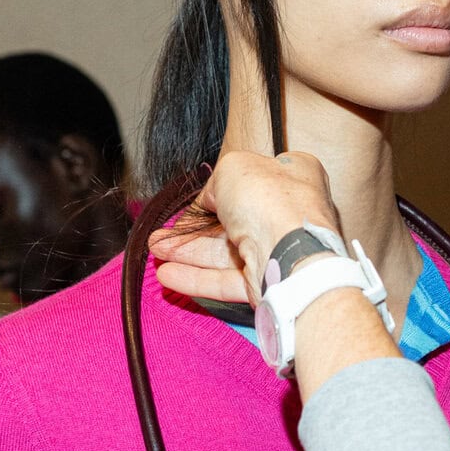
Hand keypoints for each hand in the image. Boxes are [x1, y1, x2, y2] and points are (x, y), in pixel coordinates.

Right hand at [151, 151, 339, 304]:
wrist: (290, 252)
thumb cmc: (270, 200)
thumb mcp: (234, 168)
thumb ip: (216, 183)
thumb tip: (209, 201)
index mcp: (293, 176)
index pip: (254, 179)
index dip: (222, 189)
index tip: (198, 200)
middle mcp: (288, 213)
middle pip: (233, 220)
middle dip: (194, 228)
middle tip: (165, 233)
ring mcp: (277, 250)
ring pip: (226, 252)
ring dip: (188, 253)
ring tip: (156, 251)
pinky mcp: (266, 282)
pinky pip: (227, 279)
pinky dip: (197, 277)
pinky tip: (168, 274)